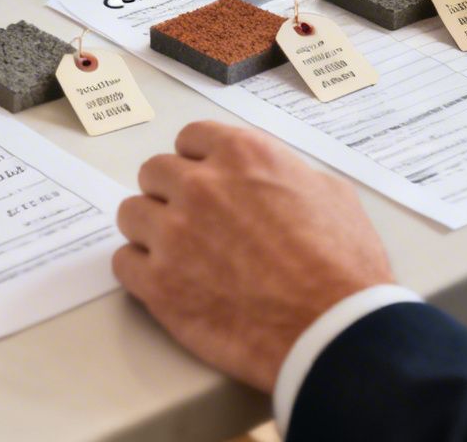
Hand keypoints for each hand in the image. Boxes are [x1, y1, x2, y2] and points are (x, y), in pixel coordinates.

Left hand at [115, 121, 394, 390]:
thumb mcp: (330, 193)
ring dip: (150, 228)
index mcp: (242, 155)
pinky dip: (141, 269)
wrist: (332, 328)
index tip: (202, 178)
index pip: (191, 139)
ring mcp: (174, 235)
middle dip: (171, 192)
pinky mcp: (159, 285)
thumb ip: (285, 174)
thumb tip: (272, 181)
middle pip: (155, 172)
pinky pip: (124, 263)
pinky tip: (165, 279)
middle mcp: (201, 186)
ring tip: (175, 250)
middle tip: (190, 218)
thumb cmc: (342, 266)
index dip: (198, 161)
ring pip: (132, 214)